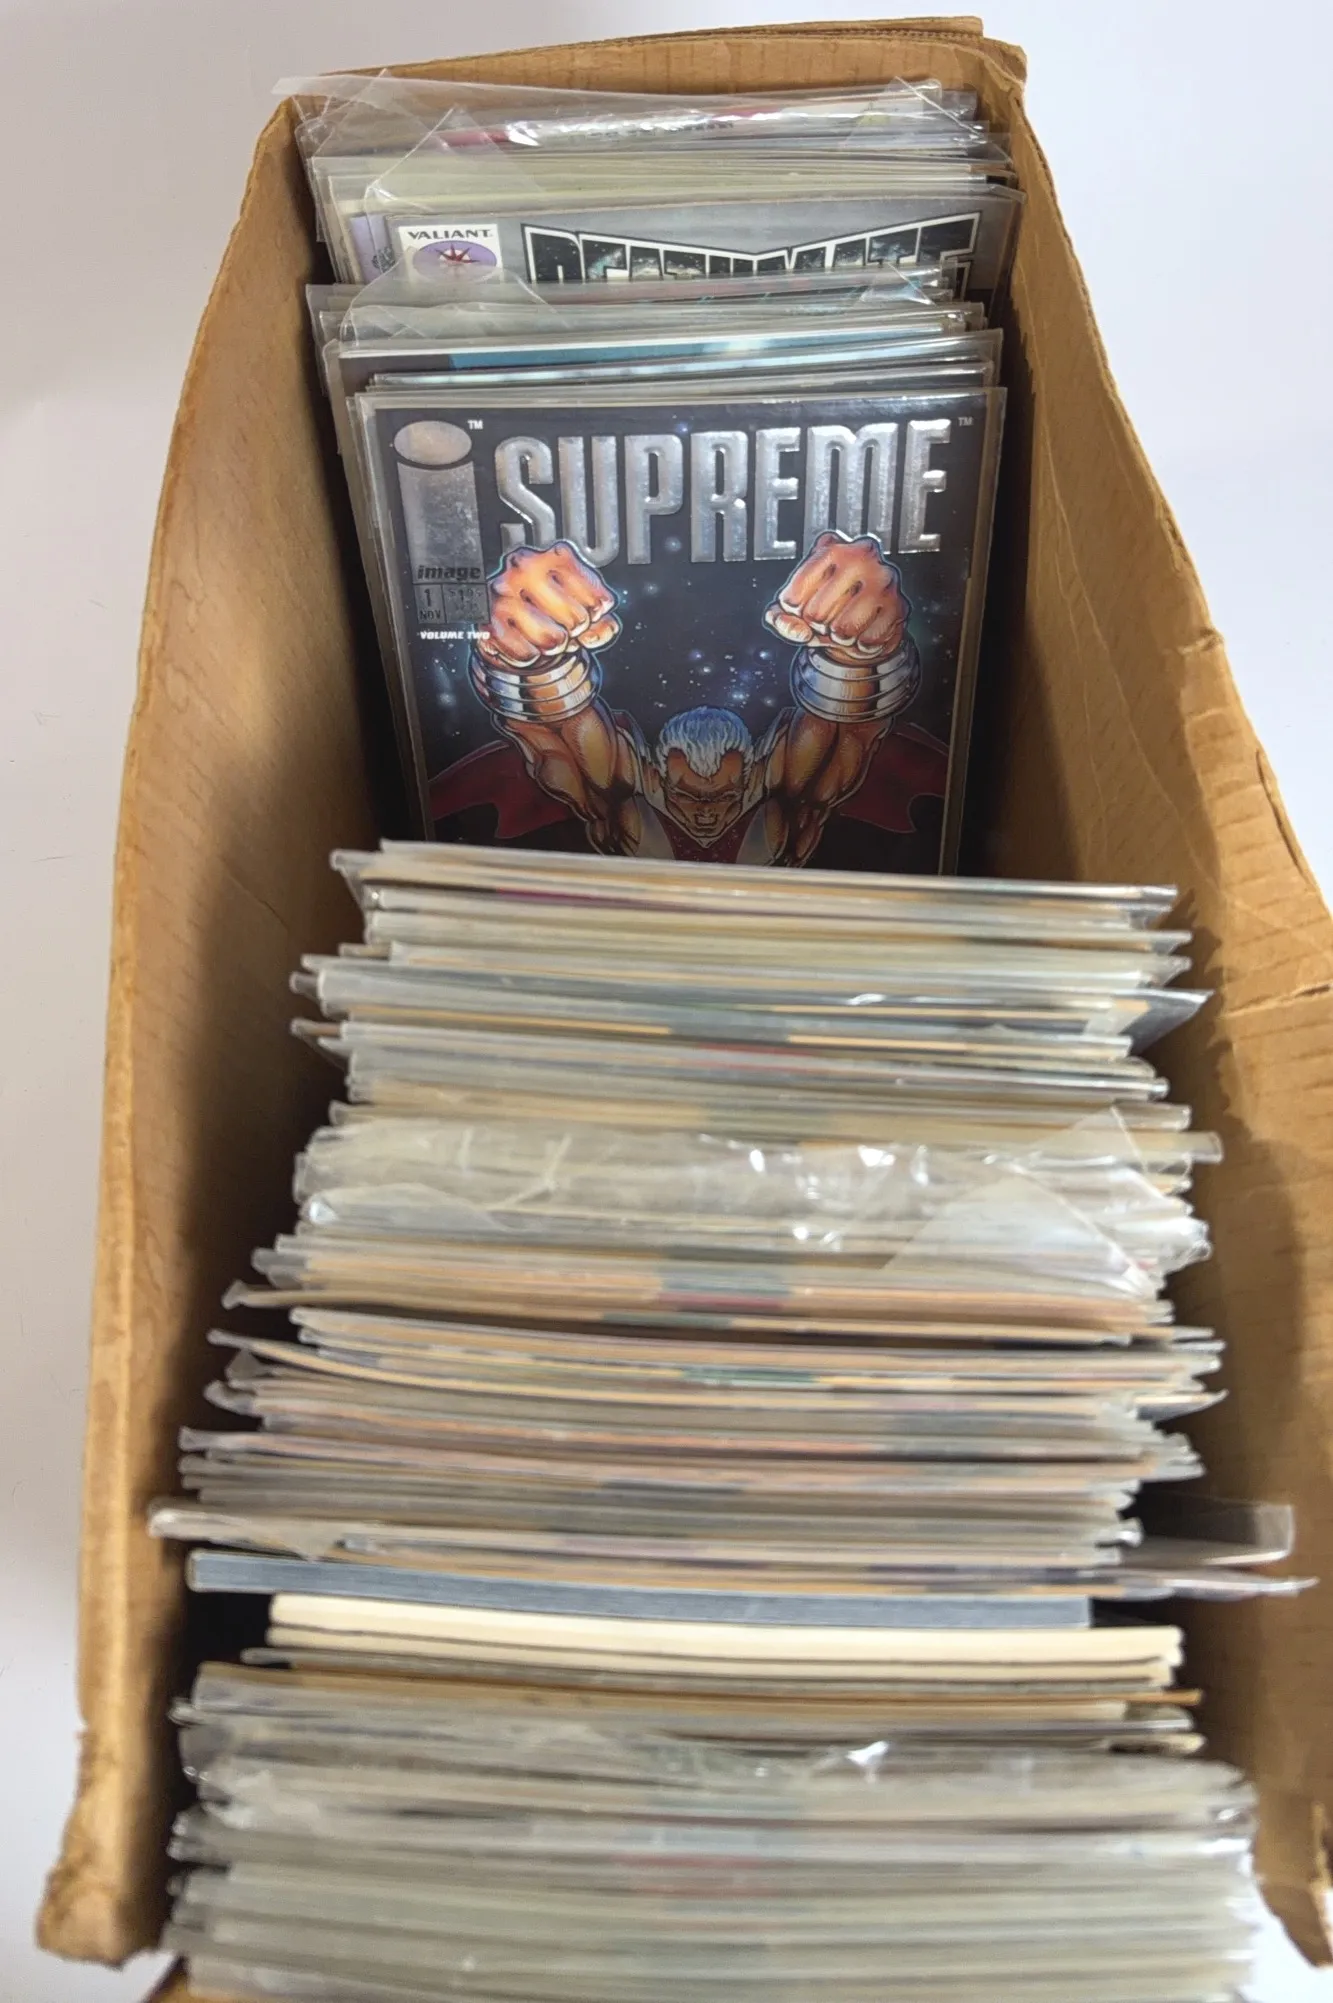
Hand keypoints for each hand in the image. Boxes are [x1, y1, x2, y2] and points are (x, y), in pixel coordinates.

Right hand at [475, 542, 619, 671]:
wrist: (505, 618)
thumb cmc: (546, 607)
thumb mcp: (580, 605)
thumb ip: (603, 620)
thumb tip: (604, 630)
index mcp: (555, 556)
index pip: (598, 601)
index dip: (596, 616)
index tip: (587, 613)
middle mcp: (526, 567)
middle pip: (577, 620)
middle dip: (574, 632)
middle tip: (561, 625)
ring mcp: (504, 592)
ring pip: (553, 639)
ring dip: (552, 646)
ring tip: (542, 633)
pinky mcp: (488, 619)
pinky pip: (526, 654)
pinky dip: (529, 656)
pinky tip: (524, 641)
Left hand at [764, 532, 908, 667]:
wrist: (866, 621)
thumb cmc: (829, 608)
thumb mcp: (798, 610)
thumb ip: (782, 619)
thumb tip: (789, 628)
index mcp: (831, 548)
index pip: (796, 591)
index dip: (793, 611)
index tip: (799, 608)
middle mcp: (860, 556)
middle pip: (817, 613)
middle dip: (817, 627)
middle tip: (826, 620)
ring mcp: (882, 579)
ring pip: (843, 628)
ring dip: (839, 637)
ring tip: (843, 628)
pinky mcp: (898, 604)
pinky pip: (867, 640)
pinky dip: (861, 646)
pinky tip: (862, 634)